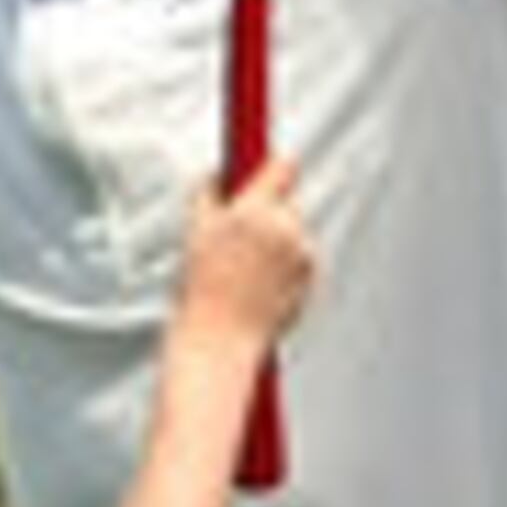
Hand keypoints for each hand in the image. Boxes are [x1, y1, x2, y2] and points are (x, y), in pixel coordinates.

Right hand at [170, 155, 314, 366]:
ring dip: (278, 242)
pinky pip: (302, 259)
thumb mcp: (194, 232)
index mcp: (255, 212)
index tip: (268, 167)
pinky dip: (287, 267)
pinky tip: (261, 284)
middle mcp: (285, 229)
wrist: (220, 340)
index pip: (283, 166)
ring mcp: (302, 254)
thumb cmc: (204, 293)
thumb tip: (213, 175)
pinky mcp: (312, 277)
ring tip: (247, 269)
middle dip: (269, 213)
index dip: (274, 166)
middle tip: (241, 237)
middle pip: (288, 202)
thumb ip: (206, 193)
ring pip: (295, 232)